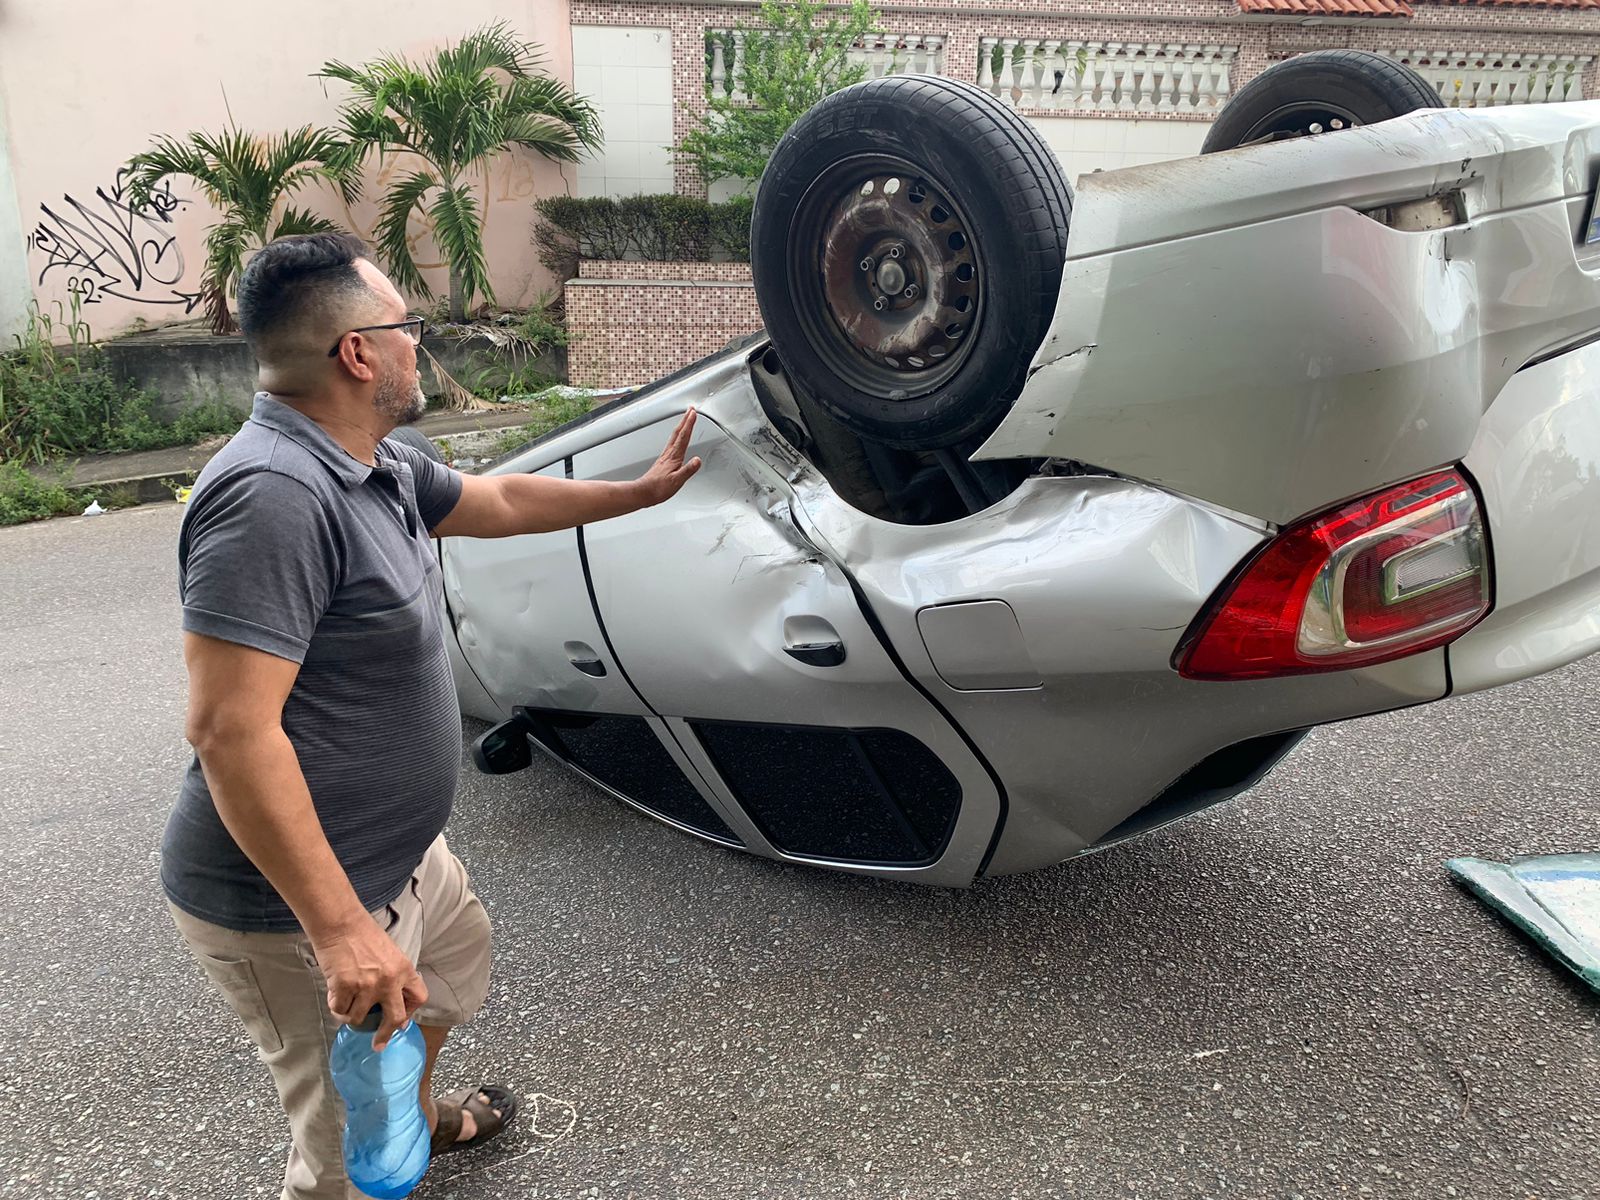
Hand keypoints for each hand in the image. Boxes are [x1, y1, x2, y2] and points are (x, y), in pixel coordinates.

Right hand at [312, 918, 427, 1050]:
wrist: (340, 923)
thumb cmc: (362, 934)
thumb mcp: (389, 953)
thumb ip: (394, 976)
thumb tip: (391, 1003)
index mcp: (404, 969)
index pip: (419, 997)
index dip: (410, 1011)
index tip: (402, 1019)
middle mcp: (389, 981)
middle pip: (395, 1019)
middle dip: (385, 1035)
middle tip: (378, 1043)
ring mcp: (367, 986)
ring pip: (359, 1018)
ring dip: (350, 1013)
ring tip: (345, 998)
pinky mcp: (345, 988)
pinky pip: (340, 1010)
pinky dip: (336, 1006)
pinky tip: (335, 992)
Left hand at [636, 408, 701, 504]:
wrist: (644, 492)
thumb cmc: (659, 488)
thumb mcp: (677, 481)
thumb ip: (688, 470)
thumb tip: (698, 460)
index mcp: (674, 457)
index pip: (683, 437)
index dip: (689, 424)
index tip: (693, 413)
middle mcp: (669, 454)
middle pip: (678, 432)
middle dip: (685, 420)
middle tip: (690, 410)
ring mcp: (665, 457)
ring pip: (674, 437)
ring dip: (681, 426)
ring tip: (685, 420)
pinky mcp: (663, 461)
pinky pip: (671, 444)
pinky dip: (676, 437)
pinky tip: (677, 440)